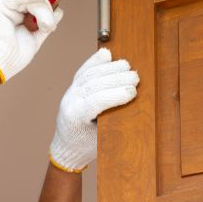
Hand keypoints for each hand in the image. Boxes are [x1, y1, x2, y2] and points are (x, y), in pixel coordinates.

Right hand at [0, 0, 64, 82]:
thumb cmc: (11, 57)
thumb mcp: (35, 37)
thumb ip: (45, 23)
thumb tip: (59, 11)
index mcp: (13, 12)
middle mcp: (6, 6)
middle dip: (47, 4)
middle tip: (54, 15)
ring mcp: (1, 3)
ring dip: (43, 10)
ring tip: (46, 26)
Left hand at [49, 48, 138, 171]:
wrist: (66, 147)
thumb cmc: (86, 146)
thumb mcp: (100, 140)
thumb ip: (112, 123)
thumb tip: (134, 108)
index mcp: (75, 117)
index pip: (95, 101)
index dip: (114, 95)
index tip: (132, 92)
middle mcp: (69, 101)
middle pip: (93, 84)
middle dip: (115, 78)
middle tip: (136, 77)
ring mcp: (70, 92)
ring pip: (89, 74)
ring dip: (109, 68)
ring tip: (127, 66)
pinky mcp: (73, 86)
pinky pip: (84, 69)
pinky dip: (96, 61)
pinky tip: (107, 54)